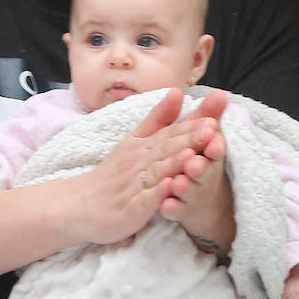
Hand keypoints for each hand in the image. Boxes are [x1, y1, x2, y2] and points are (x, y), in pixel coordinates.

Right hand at [68, 89, 219, 244]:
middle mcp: (141, 162)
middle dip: (190, 137)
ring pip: (159, 171)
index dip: (195, 119)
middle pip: (168, 147)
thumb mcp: (134, 139)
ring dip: (176, 161)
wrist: (82, 204)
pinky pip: (146, 200)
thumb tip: (178, 91)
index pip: (173, 130)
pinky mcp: (132, 208)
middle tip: (212, 126)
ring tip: (194, 153)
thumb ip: (158, 118)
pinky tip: (171, 187)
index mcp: (145, 145)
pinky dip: (159, 192)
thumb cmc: (114, 173)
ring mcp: (136, 185)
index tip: (216, 104)